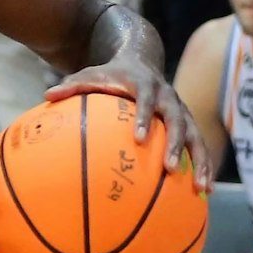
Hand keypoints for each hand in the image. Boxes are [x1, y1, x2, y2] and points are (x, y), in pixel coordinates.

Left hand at [45, 59, 213, 189]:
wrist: (141, 61)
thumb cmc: (110, 73)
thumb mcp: (90, 74)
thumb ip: (71, 85)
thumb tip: (46, 94)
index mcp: (146, 85)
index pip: (147, 101)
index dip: (145, 118)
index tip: (139, 138)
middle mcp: (168, 97)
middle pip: (178, 121)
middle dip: (176, 145)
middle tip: (170, 168)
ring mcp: (182, 111)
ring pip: (196, 136)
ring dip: (201, 161)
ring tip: (202, 188)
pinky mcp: (188, 122)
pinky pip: (199, 145)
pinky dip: (204, 166)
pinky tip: (206, 192)